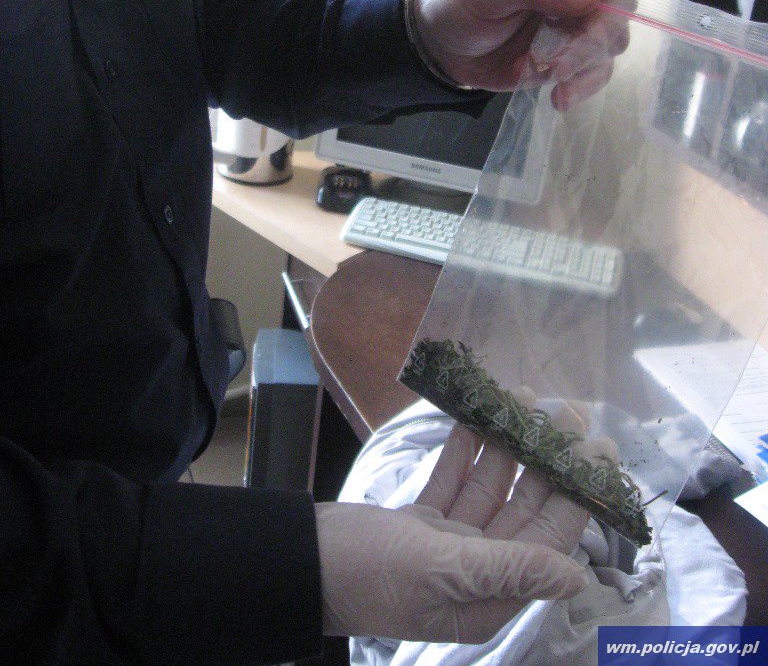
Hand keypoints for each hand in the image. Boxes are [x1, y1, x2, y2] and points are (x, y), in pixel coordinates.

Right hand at [316, 425, 587, 644]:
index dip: (577, 493)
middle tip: (564, 411)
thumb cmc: (370, 571)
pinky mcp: (422, 525)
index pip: (549, 539)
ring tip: (521, 400)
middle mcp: (478, 572)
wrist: (300, 562)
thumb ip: (510, 569)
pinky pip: (456, 484)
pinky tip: (477, 422)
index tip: (597, 448)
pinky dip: (467, 455)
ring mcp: (448, 547)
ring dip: (506, 448)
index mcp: (490, 595)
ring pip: (492, 490)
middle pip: (526, 509)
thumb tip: (578, 578)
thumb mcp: (440, 569)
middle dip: (546, 460)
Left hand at [413, 0, 640, 107]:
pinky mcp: (579, 50)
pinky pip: (600, 69)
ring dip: (582, 60)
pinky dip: (582, 85)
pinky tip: (558, 96)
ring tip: (543, 71)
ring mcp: (585, 14)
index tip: (582, 2)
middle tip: (558, 58)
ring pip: (614, 37)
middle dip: (594, 33)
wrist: (444, 44)